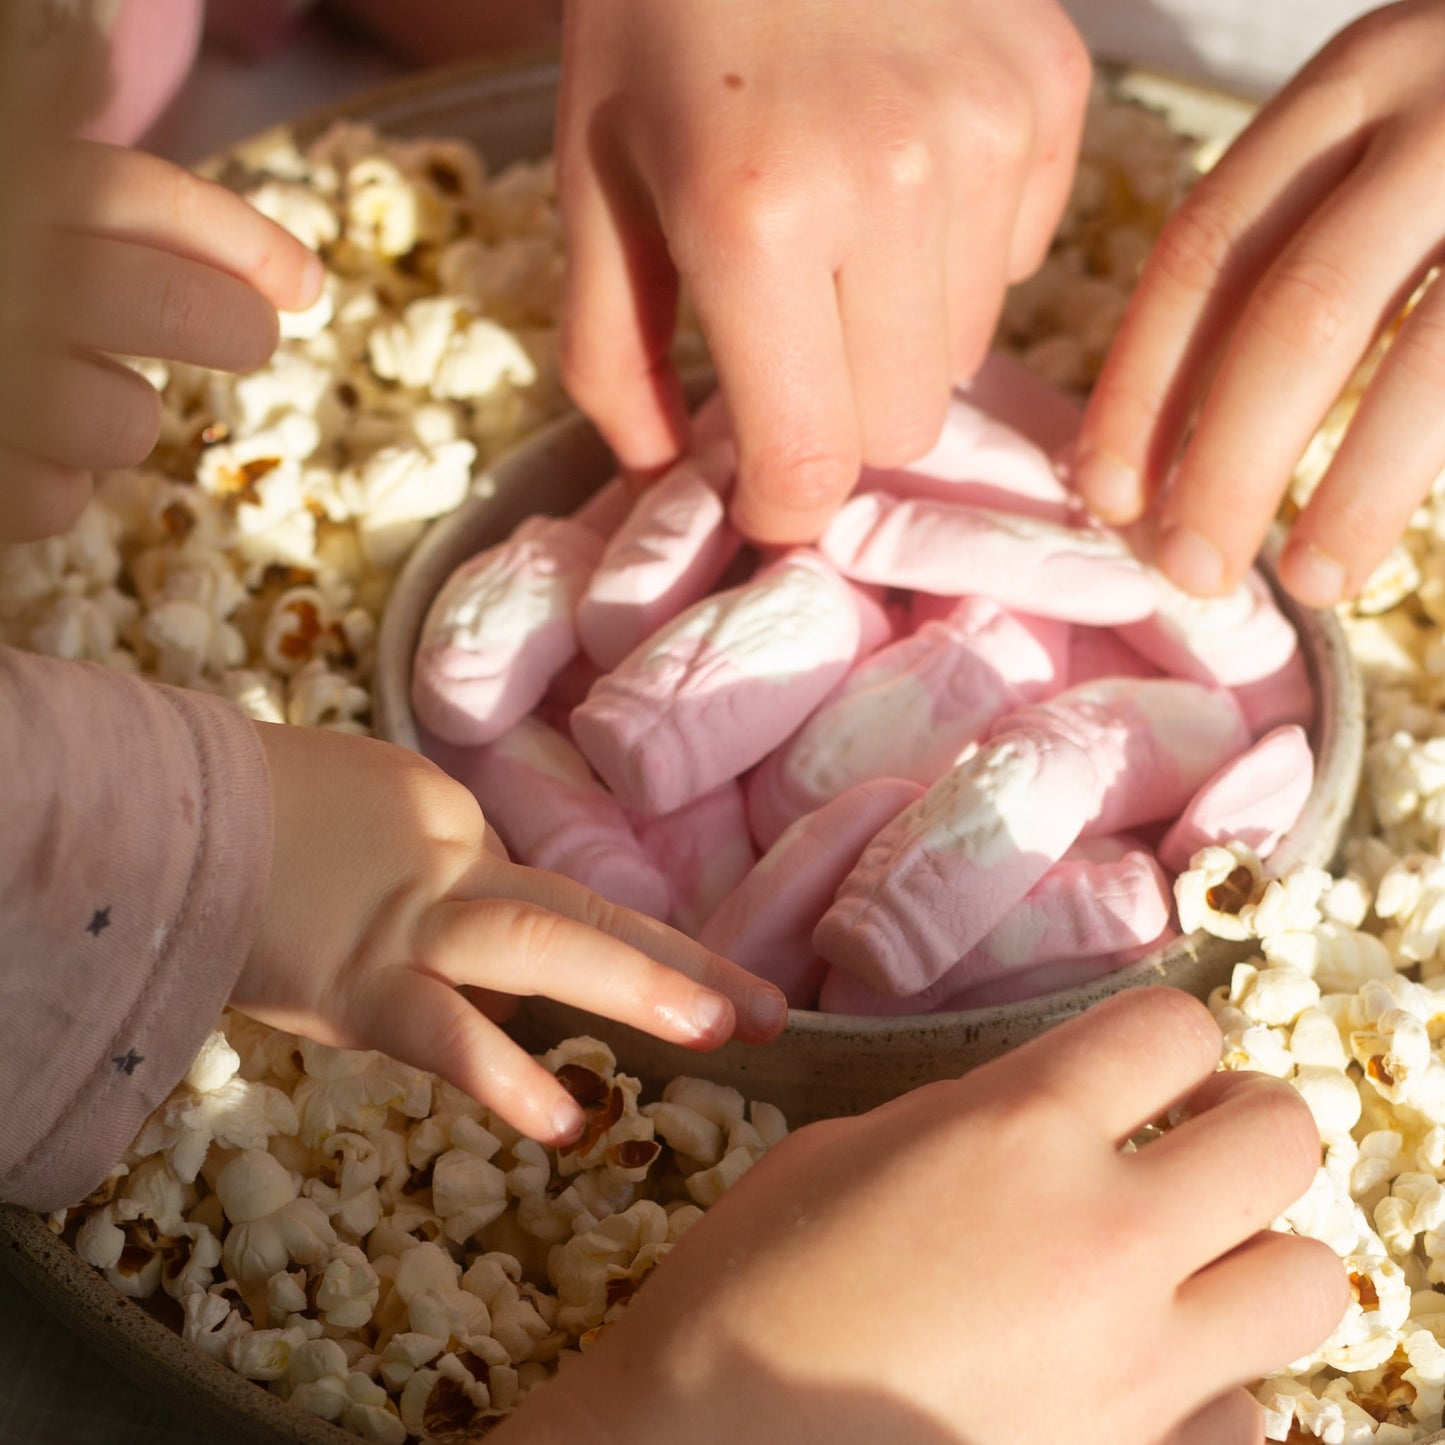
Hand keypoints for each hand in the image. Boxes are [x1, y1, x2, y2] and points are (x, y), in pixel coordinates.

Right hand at [0, 139, 321, 541]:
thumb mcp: (1, 201)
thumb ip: (53, 175)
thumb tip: (149, 135)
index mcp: (6, 197)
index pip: (137, 198)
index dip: (240, 240)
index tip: (306, 283)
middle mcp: (2, 284)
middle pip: (165, 304)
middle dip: (227, 325)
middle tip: (249, 338)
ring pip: (119, 420)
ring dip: (121, 418)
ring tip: (79, 399)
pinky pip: (48, 501)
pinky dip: (49, 487)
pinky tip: (17, 454)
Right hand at [234, 722, 787, 1146]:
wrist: (156, 803)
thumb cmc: (245, 816)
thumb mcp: (353, 823)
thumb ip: (415, 869)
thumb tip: (461, 944)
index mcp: (451, 830)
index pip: (541, 894)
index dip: (607, 949)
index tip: (663, 984)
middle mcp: (450, 864)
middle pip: (585, 910)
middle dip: (682, 962)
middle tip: (769, 1006)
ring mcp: (411, 920)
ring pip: (542, 941)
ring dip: (641, 985)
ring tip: (728, 1027)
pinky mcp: (358, 978)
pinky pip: (439, 1028)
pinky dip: (500, 1075)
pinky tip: (562, 1122)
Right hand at [502, 988, 1346, 1444]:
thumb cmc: (753, 1278)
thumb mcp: (850, 1147)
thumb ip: (976, 1118)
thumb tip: (1054, 1118)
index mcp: (1018, 1128)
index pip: (1175, 1026)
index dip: (1166, 1033)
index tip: (1145, 1063)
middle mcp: (1106, 1237)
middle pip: (1284, 1138)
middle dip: (1245, 1123)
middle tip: (1189, 1142)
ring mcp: (1138, 1368)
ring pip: (1311, 1283)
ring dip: (1254, 1253)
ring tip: (1182, 1260)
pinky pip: (1246, 1410)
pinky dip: (1207, 1382)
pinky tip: (1134, 1373)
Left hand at [555, 0, 1090, 543]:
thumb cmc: (653, 19)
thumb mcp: (590, 190)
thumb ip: (615, 360)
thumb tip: (671, 480)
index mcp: (756, 220)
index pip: (815, 461)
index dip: (786, 506)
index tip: (762, 492)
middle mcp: (894, 185)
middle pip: (900, 425)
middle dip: (836, 419)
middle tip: (786, 349)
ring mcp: (990, 134)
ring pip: (961, 352)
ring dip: (894, 336)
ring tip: (839, 236)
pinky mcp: (1051, 92)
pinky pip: (1017, 262)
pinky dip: (957, 256)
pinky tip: (900, 174)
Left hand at [1075, 0, 1444, 608]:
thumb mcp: (1388, 136)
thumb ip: (1293, 247)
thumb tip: (1166, 444)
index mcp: (1356, 81)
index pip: (1206, 251)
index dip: (1143, 386)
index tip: (1104, 492)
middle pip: (1298, 312)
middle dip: (1228, 460)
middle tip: (1188, 568)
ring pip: (1427, 360)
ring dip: (1355, 490)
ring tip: (1308, 582)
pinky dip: (1434, 459)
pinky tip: (1395, 532)